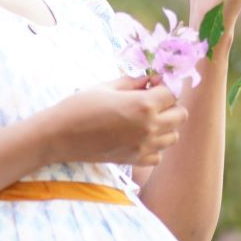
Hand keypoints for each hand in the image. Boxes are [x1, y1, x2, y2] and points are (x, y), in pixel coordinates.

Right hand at [44, 74, 188, 167]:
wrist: (60, 136)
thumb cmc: (80, 106)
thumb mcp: (106, 86)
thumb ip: (133, 82)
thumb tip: (149, 79)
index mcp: (143, 105)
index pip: (172, 93)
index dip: (163, 86)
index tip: (152, 84)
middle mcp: (149, 127)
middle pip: (181, 115)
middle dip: (170, 105)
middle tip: (152, 101)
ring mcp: (144, 147)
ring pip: (173, 136)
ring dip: (165, 126)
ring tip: (146, 120)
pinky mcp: (134, 161)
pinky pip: (158, 155)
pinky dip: (154, 146)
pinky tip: (139, 138)